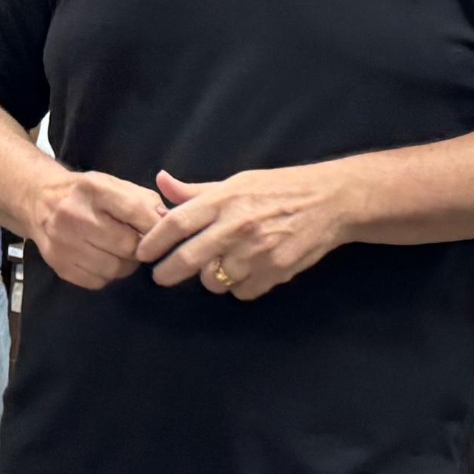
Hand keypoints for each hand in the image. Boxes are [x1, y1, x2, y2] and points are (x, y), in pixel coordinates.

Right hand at [25, 168, 166, 289]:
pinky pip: (98, 281)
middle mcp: (74, 215)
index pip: (136, 211)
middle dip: (141, 248)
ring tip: (121, 252)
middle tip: (139, 244)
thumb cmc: (86, 193)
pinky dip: (107, 274)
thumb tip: (167, 221)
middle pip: (128, 245)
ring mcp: (64, 243)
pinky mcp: (59, 265)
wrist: (40, 200)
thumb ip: (143, 200)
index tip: (162, 232)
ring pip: (115, 268)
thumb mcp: (113, 184)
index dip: (155, 226)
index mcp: (94, 189)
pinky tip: (103, 259)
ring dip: (126, 264)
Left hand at [137, 164, 355, 298]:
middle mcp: (238, 225)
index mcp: (225, 199)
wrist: (331, 201)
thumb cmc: (279, 188)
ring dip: (210, 278)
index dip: (154, 241)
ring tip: (219, 265)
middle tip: (161, 277)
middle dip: (168, 273)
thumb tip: (160, 182)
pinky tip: (246, 271)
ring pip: (214, 280)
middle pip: (188, 258)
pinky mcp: (275, 271)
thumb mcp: (238, 181)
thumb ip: (197, 191)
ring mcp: (257, 251)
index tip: (142, 254)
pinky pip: (241, 292)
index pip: (177, 222)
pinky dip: (238, 287)